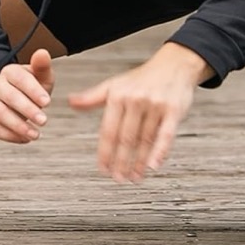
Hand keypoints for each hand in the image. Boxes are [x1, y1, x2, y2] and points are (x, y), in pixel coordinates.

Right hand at [0, 50, 54, 143]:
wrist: (12, 100)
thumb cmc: (30, 89)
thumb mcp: (40, 77)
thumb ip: (42, 66)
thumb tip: (43, 53)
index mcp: (9, 72)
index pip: (19, 78)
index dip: (33, 90)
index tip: (47, 102)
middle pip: (8, 96)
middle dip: (27, 109)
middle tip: (44, 120)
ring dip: (18, 125)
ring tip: (35, 134)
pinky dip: (7, 135)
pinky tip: (24, 138)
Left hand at [67, 42, 209, 181]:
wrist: (173, 65)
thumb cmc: (141, 78)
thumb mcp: (114, 85)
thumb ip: (92, 97)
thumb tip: (71, 102)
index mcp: (117, 96)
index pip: (108, 130)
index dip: (105, 152)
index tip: (102, 169)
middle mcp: (135, 100)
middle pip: (126, 138)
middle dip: (121, 162)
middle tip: (118, 179)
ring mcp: (155, 105)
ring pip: (145, 140)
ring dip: (139, 162)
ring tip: (134, 177)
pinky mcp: (174, 110)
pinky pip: (166, 134)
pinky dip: (160, 151)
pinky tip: (153, 166)